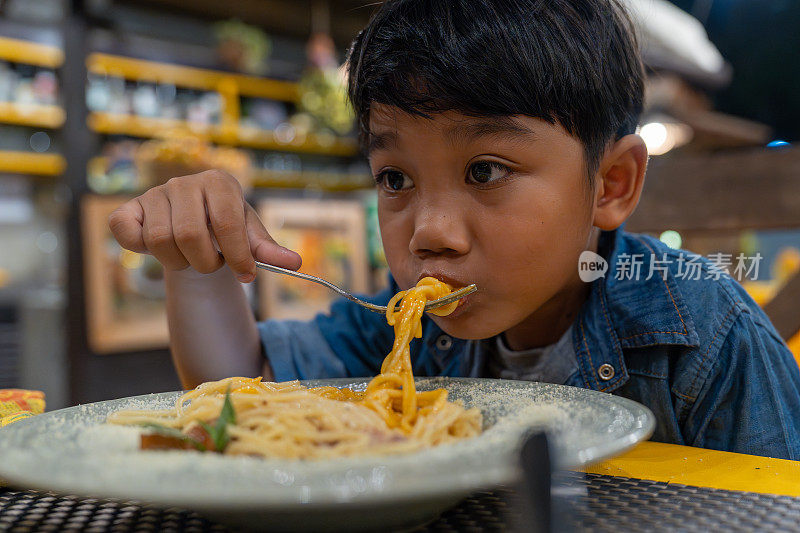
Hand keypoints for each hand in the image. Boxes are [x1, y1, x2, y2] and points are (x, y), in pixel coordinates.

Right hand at [108, 170, 301, 282]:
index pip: (226, 222)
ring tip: (191, 257)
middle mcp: (184, 183)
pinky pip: (127, 233)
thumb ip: (268, 250)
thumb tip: (294, 263)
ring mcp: (154, 194)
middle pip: (189, 235)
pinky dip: (141, 249)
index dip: (237, 255)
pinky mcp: (129, 209)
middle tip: (213, 264)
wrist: (195, 226)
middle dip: (206, 263)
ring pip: (160, 241)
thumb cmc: (226, 228)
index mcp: (219, 183)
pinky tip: (162, 249)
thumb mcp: (250, 236)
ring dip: (179, 262)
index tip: (246, 274)